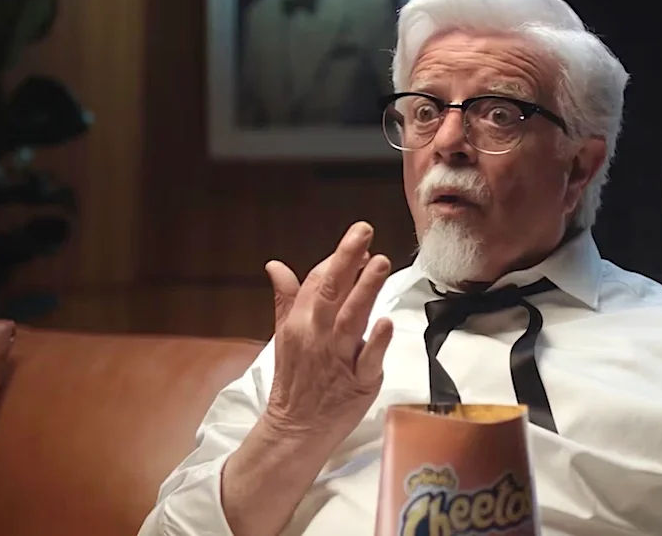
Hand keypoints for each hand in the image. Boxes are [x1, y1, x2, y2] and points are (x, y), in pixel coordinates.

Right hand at [263, 221, 394, 440]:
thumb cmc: (295, 380)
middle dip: (347, 260)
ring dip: (366, 290)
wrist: (295, 430)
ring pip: (352, 319)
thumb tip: (275, 265)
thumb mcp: (284, 336)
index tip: (359, 240)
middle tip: (364, 232)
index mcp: (299, 323)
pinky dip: (378, 341)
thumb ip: (286, 299)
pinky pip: (369, 359)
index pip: (318, 282)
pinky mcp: (360, 382)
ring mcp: (338, 359)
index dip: (339, 259)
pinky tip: (387, 321)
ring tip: (380, 262)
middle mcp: (317, 337)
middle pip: (331, 292)